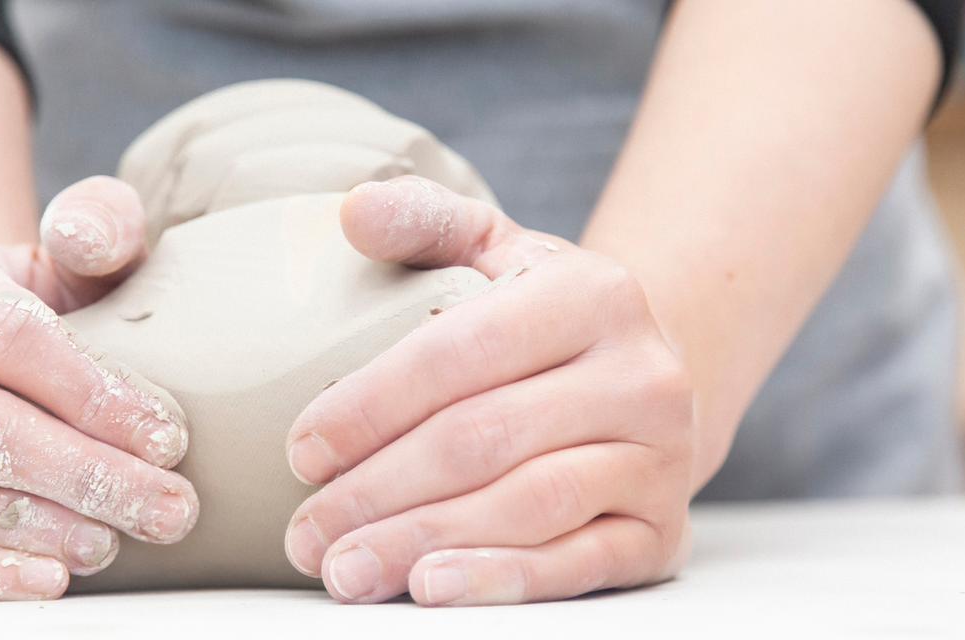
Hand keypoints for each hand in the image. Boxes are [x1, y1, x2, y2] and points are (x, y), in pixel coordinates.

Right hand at [0, 176, 197, 600]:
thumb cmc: (41, 305)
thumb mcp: (78, 256)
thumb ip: (102, 223)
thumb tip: (88, 237)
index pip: (5, 339)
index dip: (93, 395)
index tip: (169, 439)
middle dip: (83, 476)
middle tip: (166, 508)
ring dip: (28, 528)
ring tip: (112, 542)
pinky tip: (44, 577)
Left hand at [282, 176, 693, 605]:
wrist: (646, 384)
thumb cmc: (546, 322)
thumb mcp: (498, 253)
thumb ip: (428, 222)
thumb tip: (355, 211)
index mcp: (593, 294)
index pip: (462, 352)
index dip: (371, 405)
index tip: (301, 452)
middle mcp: (641, 374)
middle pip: (485, 438)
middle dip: (379, 492)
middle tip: (307, 533)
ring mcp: (661, 457)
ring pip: (528, 506)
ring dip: (424, 542)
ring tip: (347, 570)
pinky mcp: (663, 530)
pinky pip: (580, 564)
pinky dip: (503, 581)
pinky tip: (432, 588)